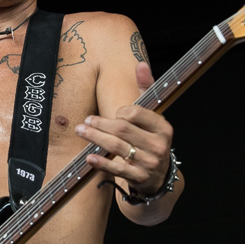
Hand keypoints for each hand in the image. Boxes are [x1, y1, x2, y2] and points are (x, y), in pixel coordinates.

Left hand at [75, 62, 172, 196]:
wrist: (160, 176)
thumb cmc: (152, 140)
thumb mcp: (154, 116)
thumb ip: (147, 90)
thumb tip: (141, 65)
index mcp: (163, 128)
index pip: (136, 114)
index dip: (120, 111)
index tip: (113, 113)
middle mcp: (158, 145)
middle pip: (122, 130)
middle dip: (100, 123)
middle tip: (85, 121)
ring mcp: (149, 163)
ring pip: (117, 148)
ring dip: (96, 138)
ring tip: (81, 131)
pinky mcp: (139, 178)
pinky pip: (117, 169)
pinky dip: (102, 162)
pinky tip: (89, 157)